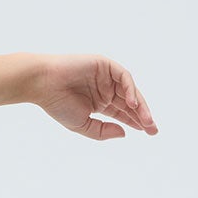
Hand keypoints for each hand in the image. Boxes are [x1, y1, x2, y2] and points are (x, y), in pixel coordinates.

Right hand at [30, 54, 157, 138]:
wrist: (43, 84)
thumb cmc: (58, 105)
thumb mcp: (83, 125)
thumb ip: (103, 131)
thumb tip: (124, 133)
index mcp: (100, 103)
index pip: (123, 113)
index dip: (136, 122)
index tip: (149, 133)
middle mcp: (105, 89)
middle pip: (129, 103)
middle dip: (142, 116)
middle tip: (153, 129)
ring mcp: (106, 76)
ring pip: (129, 91)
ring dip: (139, 105)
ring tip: (146, 120)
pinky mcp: (105, 64)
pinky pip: (123, 76)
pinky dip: (129, 89)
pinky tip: (132, 103)